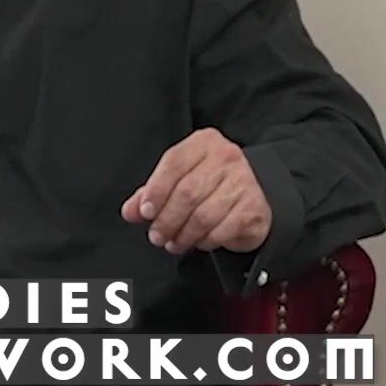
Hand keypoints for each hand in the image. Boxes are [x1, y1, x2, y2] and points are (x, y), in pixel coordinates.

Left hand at [121, 128, 272, 254]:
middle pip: (187, 193)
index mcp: (203, 143)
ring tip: (173, 242)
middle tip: (156, 235)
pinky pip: (222, 230)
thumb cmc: (210, 183)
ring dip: (183, 235)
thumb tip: (131, 211)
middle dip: (166, 219)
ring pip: (203, 215)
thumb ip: (151, 192)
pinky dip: (205, 240)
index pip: (173, 164)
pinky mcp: (254, 207)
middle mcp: (226, 158)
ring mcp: (244, 182)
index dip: (155, 190)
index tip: (145, 212)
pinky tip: (198, 242)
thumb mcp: (178, 179)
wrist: (255, 193)